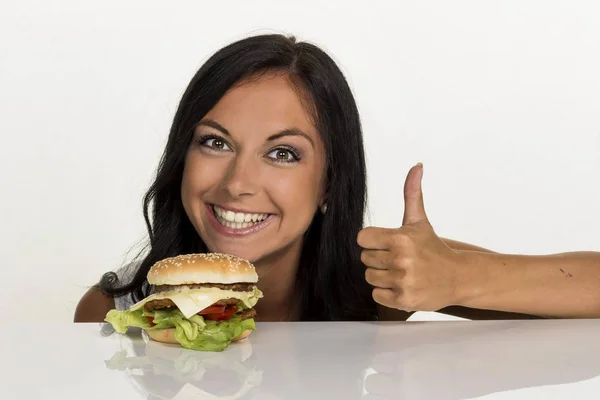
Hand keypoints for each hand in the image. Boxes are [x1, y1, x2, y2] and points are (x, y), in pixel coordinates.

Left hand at [357, 163, 462, 311]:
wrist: (458, 277)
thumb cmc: (433, 248)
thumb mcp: (419, 221)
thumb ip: (412, 193)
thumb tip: (416, 166)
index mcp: (400, 238)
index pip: (362, 238)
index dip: (372, 241)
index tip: (386, 243)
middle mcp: (400, 260)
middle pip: (365, 258)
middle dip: (378, 258)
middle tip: (397, 259)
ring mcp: (402, 281)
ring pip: (370, 277)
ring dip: (381, 276)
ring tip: (400, 272)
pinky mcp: (403, 300)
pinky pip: (377, 295)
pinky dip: (386, 292)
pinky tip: (401, 285)